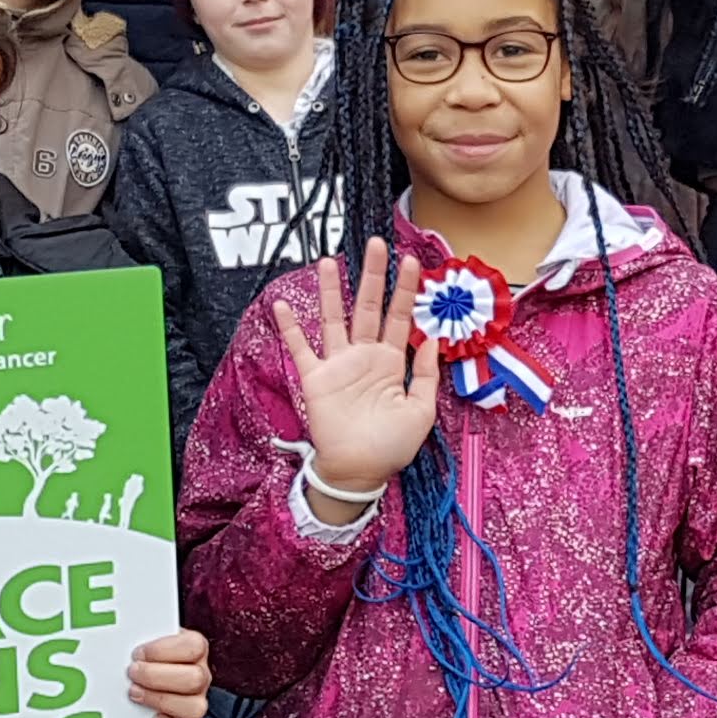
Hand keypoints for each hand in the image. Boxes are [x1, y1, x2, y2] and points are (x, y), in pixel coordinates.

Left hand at [128, 629, 216, 717]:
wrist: (142, 681)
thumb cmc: (141, 658)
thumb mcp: (145, 643)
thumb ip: (137, 638)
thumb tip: (115, 641)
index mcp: (194, 649)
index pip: (194, 647)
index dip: (164, 650)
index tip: (137, 653)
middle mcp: (200, 676)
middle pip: (195, 678)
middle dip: (157, 677)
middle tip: (132, 674)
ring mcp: (196, 703)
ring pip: (196, 708)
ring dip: (161, 701)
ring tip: (135, 695)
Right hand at [285, 241, 435, 504]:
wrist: (359, 472)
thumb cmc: (390, 446)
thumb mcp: (422, 411)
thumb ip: (428, 375)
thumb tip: (434, 339)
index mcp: (392, 363)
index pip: (400, 318)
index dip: (405, 290)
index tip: (411, 261)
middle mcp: (364, 357)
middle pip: (369, 307)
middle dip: (373, 276)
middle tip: (377, 244)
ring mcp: (338, 365)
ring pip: (334, 319)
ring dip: (332, 291)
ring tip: (329, 261)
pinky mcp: (316, 378)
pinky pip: (301, 349)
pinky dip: (291, 328)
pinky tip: (282, 305)